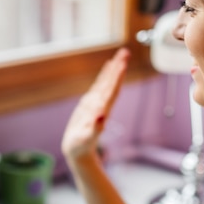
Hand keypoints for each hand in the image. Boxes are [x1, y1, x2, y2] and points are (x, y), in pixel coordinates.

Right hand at [61, 48, 130, 164]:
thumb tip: (102, 116)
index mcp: (101, 110)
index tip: (122, 64)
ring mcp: (97, 103)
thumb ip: (95, 129)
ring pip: (107, 82)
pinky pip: (99, 85)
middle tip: (124, 52)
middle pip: (112, 83)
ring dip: (114, 69)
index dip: (116, 78)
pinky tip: (107, 67)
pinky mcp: (91, 104)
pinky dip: (104, 75)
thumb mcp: (86, 139)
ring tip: (120, 55)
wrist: (78, 152)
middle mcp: (101, 104)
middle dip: (118, 68)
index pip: (111, 91)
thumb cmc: (80, 147)